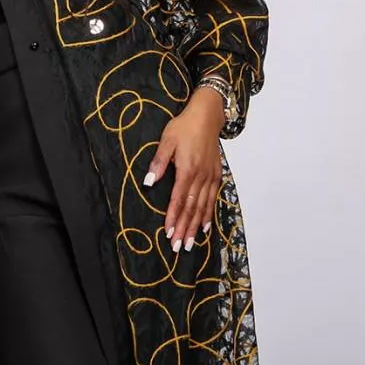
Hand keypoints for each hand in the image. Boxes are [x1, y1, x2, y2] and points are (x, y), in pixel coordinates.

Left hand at [143, 88, 224, 252]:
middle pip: (192, 208)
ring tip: (189, 243)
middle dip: (184, 228)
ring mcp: (211, 177)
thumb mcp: (166, 141)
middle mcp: (201, 177)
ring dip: (195, 226)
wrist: (207, 117)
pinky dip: (208, 215)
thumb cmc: (183, 128)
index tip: (168, 233)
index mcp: (187, 170)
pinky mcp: (216, 176)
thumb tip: (149, 182)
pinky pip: (213, 200)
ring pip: (203, 207)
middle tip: (178, 247)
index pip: (178, 199)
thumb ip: (159, 163)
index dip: (174, 217)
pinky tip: (204, 227)